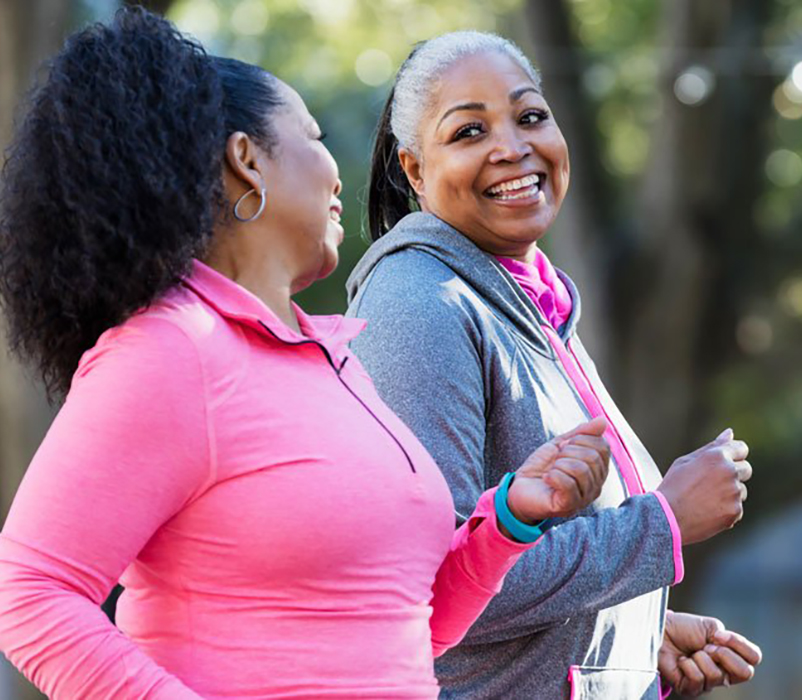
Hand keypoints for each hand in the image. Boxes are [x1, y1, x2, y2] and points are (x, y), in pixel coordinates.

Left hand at [505, 416, 609, 524]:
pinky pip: (568, 485)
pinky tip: (547, 478)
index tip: (563, 446)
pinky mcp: (568, 506)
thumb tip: (603, 420)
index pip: (602, 447)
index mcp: (597, 470)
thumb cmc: (542, 467)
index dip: (580, 440)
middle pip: (592, 458)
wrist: (520, 486)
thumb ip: (581, 433)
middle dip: (568, 452)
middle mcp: (595, 485)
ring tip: (551, 470)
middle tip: (555, 459)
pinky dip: (553, 476)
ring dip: (559, 464)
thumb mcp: (560, 445)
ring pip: (581, 470)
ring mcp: (583, 498)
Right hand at [656, 429, 751, 544]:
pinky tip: (707, 512)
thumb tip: (730, 432)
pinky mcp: (735, 511)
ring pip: (741, 490)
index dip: (734, 455)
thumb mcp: (686, 461)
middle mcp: (730, 471)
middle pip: (746, 469)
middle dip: (734, 474)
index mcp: (717, 456)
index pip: (741, 448)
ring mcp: (734, 493)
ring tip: (705, 500)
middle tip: (711, 484)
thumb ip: (711, 447)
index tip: (725, 463)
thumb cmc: (673, 486)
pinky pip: (737, 508)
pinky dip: (725, 510)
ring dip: (729, 494)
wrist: (666, 517)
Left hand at [659, 611, 761, 696]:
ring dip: (700, 658)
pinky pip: (697, 680)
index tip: (718, 635)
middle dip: (724, 654)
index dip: (739, 644)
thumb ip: (728, 639)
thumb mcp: (711, 627)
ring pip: (717, 675)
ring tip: (690, 653)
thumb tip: (725, 652)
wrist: (661, 631)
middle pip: (745, 673)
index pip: (754, 658)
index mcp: (732, 657)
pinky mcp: (690, 689)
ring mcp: (708, 683)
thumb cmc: (684, 628)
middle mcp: (724, 673)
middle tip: (705, 646)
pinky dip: (688, 666)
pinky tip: (681, 661)